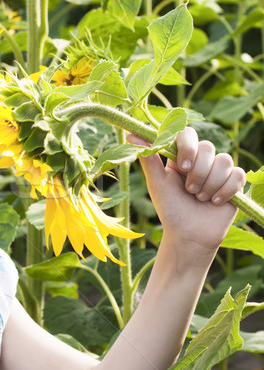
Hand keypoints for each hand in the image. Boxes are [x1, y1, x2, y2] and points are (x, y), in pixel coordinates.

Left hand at [128, 127, 245, 260]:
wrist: (189, 235)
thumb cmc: (170, 209)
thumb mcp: (157, 183)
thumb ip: (148, 158)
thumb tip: (131, 134)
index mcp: (180, 157)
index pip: (188, 134)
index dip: (188, 146)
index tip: (183, 167)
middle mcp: (200, 160)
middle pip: (208, 147)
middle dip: (198, 173)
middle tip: (189, 191)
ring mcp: (219, 171)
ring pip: (224, 160)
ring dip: (210, 184)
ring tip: (200, 199)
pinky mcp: (234, 183)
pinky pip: (238, 174)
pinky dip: (225, 190)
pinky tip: (215, 202)